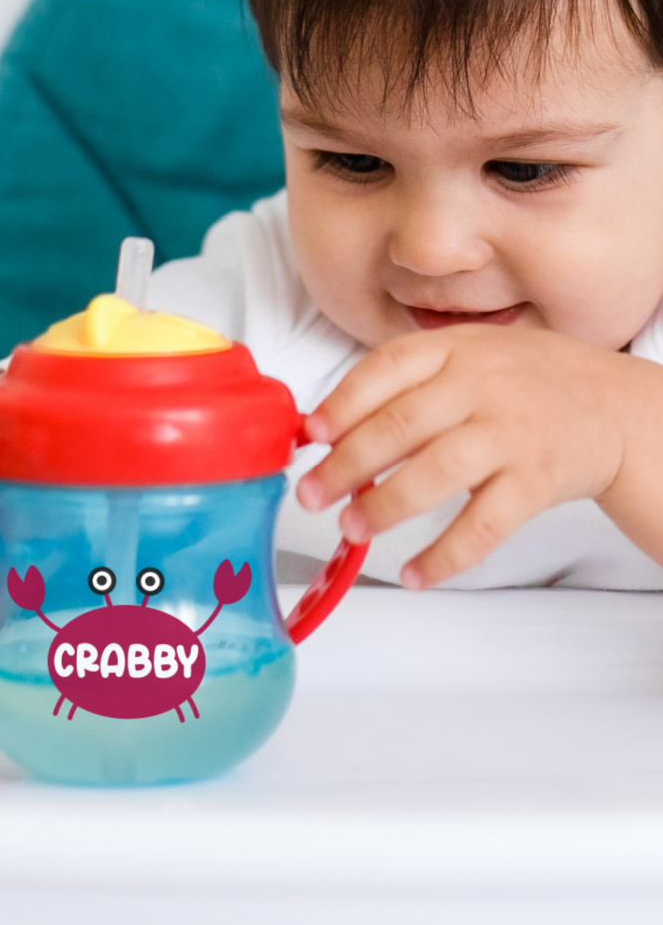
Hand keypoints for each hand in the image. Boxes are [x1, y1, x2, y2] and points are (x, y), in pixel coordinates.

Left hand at [296, 324, 630, 588]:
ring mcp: (510, 434)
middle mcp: (480, 387)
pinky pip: (484, 525)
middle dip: (345, 465)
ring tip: (351, 528)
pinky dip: (445, 555)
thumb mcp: (465, 358)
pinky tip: (414, 573)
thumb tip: (324, 430)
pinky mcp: (536, 480)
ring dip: (385, 505)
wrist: (613, 405)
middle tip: (311, 495)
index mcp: (453, 351)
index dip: (341, 404)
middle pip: (400, 426)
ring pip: (437, 473)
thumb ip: (401, 385)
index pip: (385, 370)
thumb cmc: (522, 383)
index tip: (310, 436)